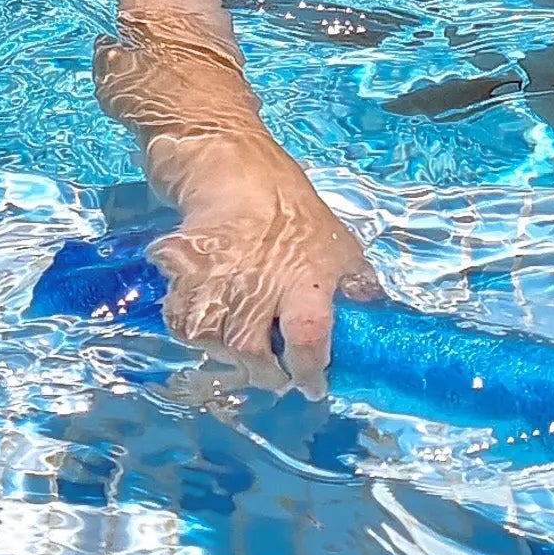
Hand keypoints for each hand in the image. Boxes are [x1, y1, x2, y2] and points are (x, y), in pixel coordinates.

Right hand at [145, 149, 381, 397]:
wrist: (232, 168)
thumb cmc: (292, 208)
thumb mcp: (337, 241)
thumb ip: (355, 283)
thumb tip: (375, 313)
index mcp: (304, 278)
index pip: (308, 339)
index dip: (309, 370)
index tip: (312, 385)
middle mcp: (257, 284)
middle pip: (250, 350)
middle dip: (263, 371)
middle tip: (274, 373)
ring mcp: (214, 279)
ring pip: (210, 339)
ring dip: (225, 351)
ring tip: (240, 345)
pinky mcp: (179, 271)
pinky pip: (178, 317)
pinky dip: (191, 326)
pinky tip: (209, 319)